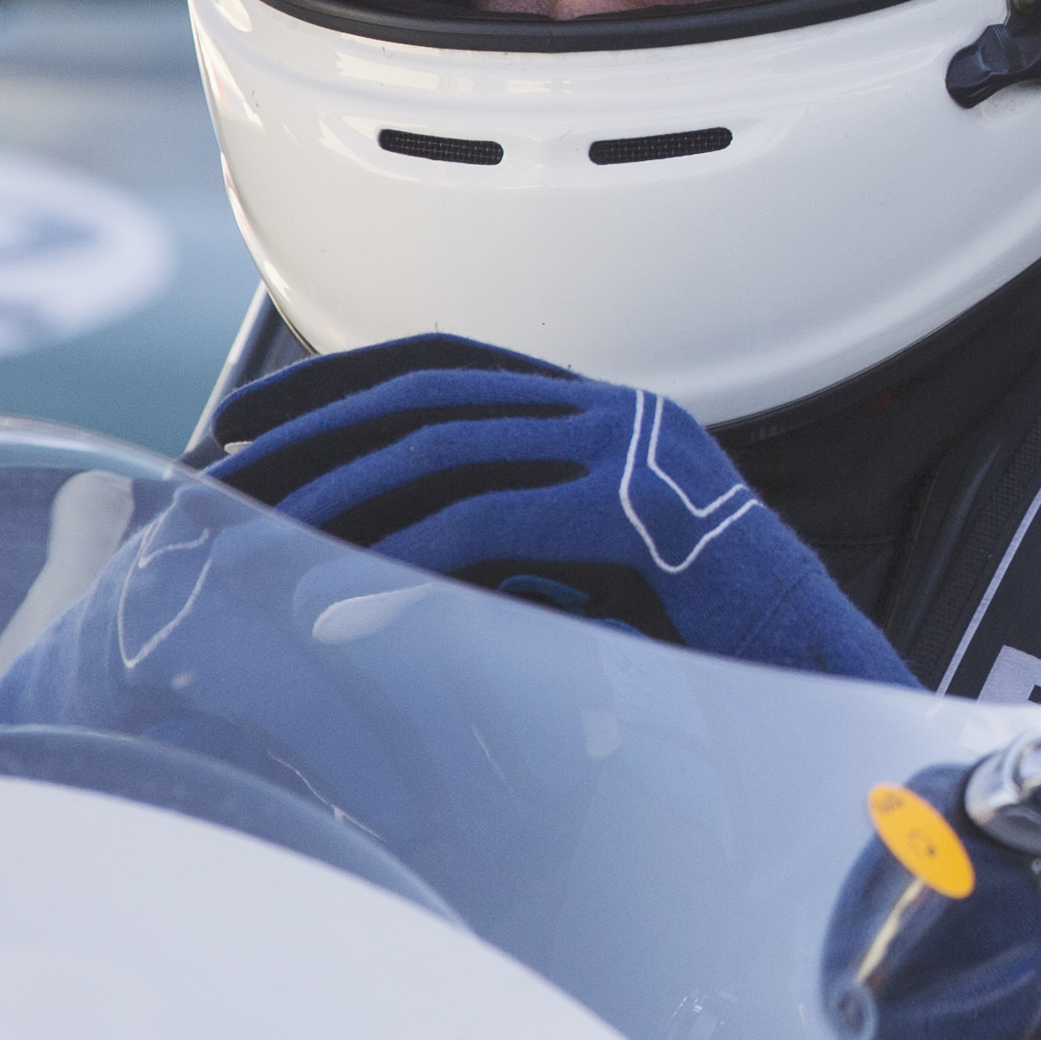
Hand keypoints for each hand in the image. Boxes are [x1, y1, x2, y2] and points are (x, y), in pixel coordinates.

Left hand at [212, 334, 910, 685]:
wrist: (818, 679)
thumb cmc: (709, 645)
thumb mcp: (593, 569)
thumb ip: (514, 536)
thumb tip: (387, 547)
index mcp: (606, 410)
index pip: (446, 360)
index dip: (336, 380)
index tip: (248, 416)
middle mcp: (617, 412)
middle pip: (427, 395)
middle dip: (311, 434)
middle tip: (221, 480)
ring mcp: (629, 454)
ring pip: (443, 451)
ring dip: (334, 499)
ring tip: (255, 547)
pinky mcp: (631, 514)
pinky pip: (485, 523)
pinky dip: (395, 563)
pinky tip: (334, 605)